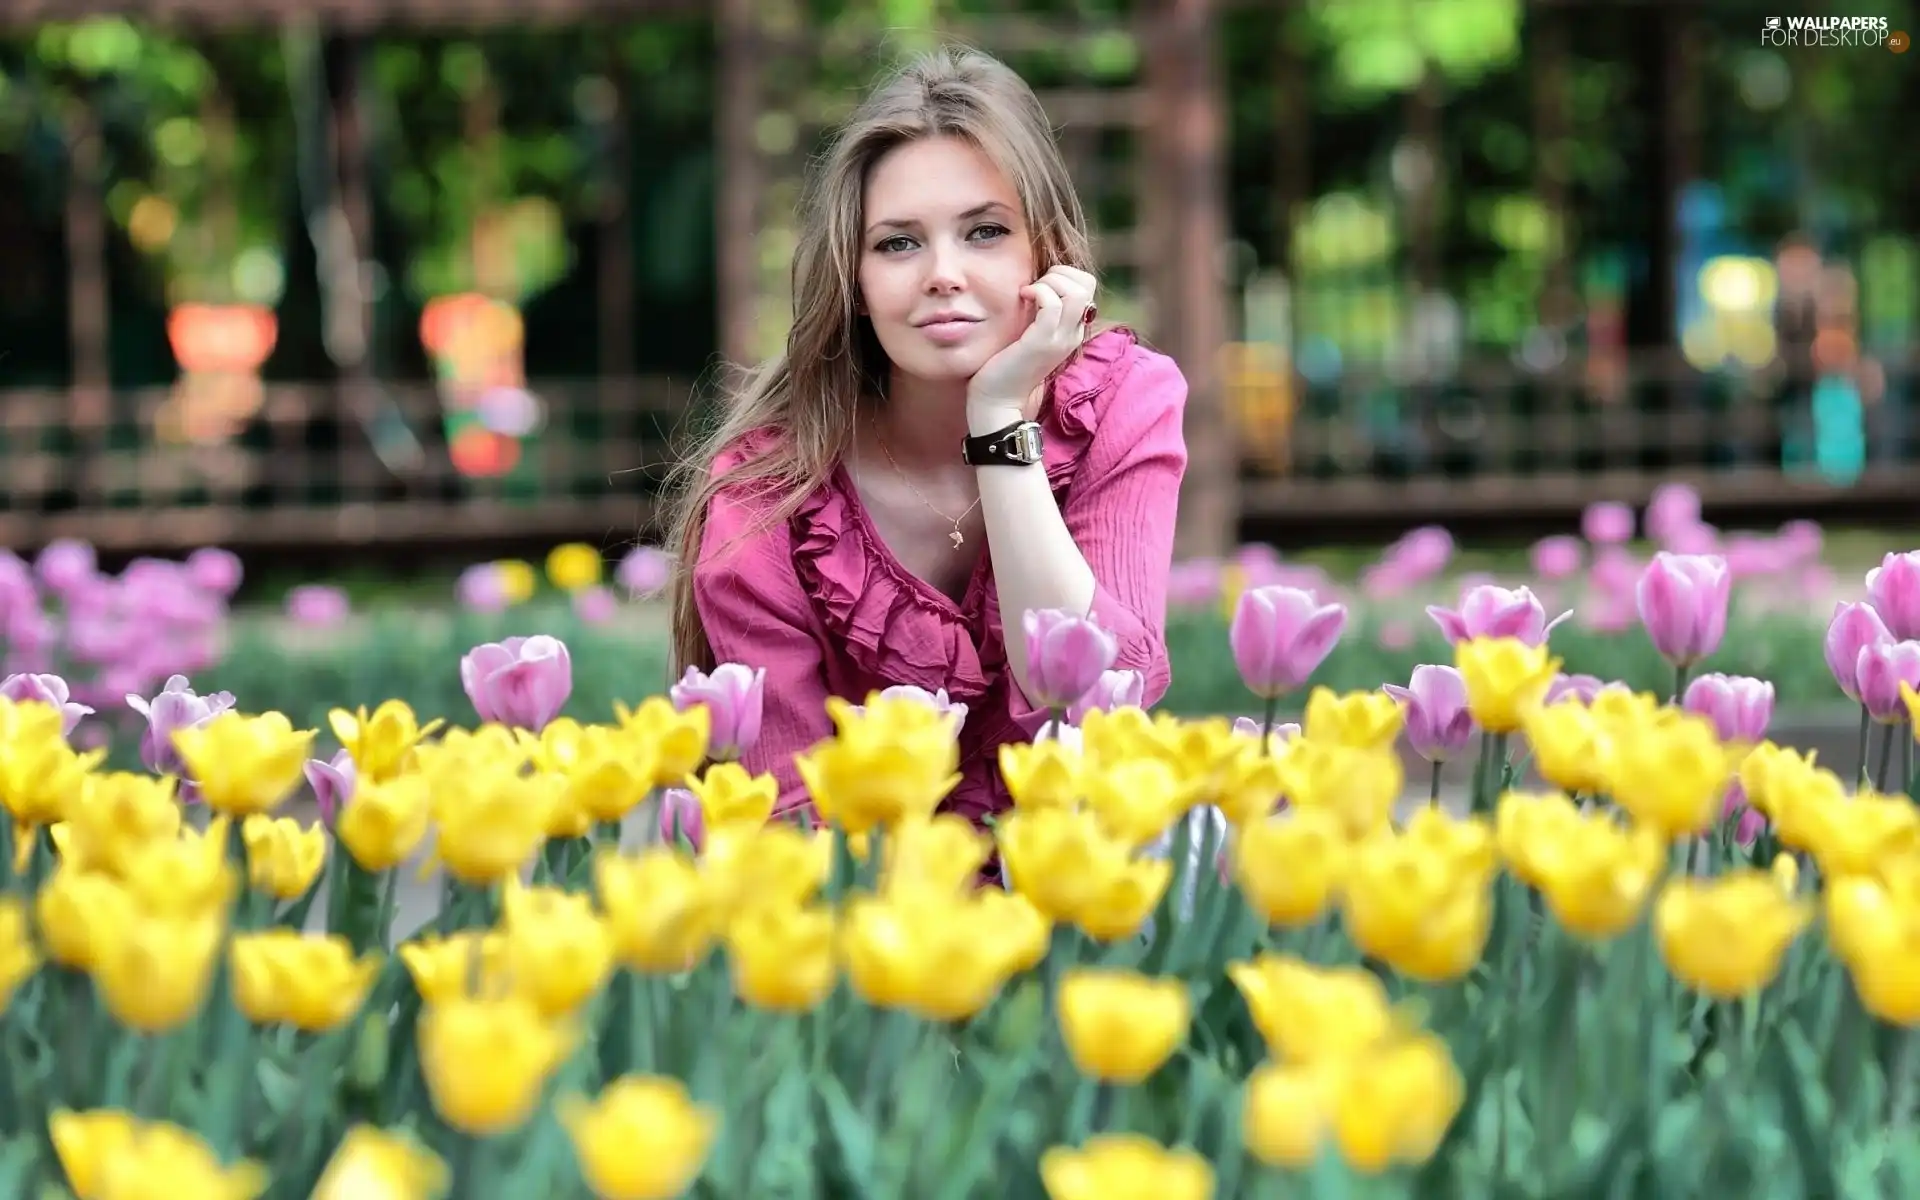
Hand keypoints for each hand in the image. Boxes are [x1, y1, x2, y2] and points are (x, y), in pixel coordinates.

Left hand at [966, 265, 1097, 421]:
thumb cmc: (1006, 366)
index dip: (1064, 275)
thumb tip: (1034, 282)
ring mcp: (1060, 339)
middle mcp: (1072, 333)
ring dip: (1050, 282)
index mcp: (1072, 330)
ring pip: (1076, 292)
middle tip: (1035, 286)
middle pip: (1087, 284)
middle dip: (1060, 273)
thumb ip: (1038, 312)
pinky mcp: (1043, 342)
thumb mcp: (1030, 333)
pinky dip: (1038, 291)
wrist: (998, 402)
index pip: (1087, 287)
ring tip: (1030, 292)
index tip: (1039, 285)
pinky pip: (1052, 304)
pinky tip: (1023, 297)